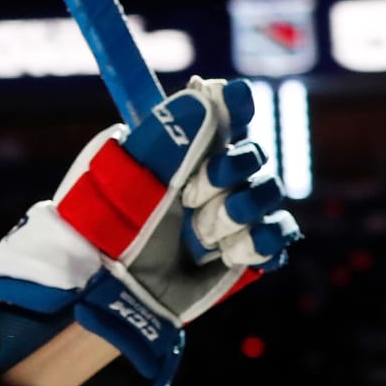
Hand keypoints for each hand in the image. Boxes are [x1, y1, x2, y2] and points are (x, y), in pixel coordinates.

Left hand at [0, 77, 300, 385]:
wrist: (112, 291)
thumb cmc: (107, 231)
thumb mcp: (131, 180)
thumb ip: (169, 139)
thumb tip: (204, 95)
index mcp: (181, 152)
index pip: (223, 115)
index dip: (234, 105)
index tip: (233, 99)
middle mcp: (209, 179)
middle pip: (253, 154)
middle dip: (229, 172)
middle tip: (192, 195)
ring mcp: (230, 215)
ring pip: (268, 193)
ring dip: (239, 211)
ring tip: (204, 235)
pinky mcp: (244, 251)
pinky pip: (278, 234)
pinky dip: (262, 240)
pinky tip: (233, 251)